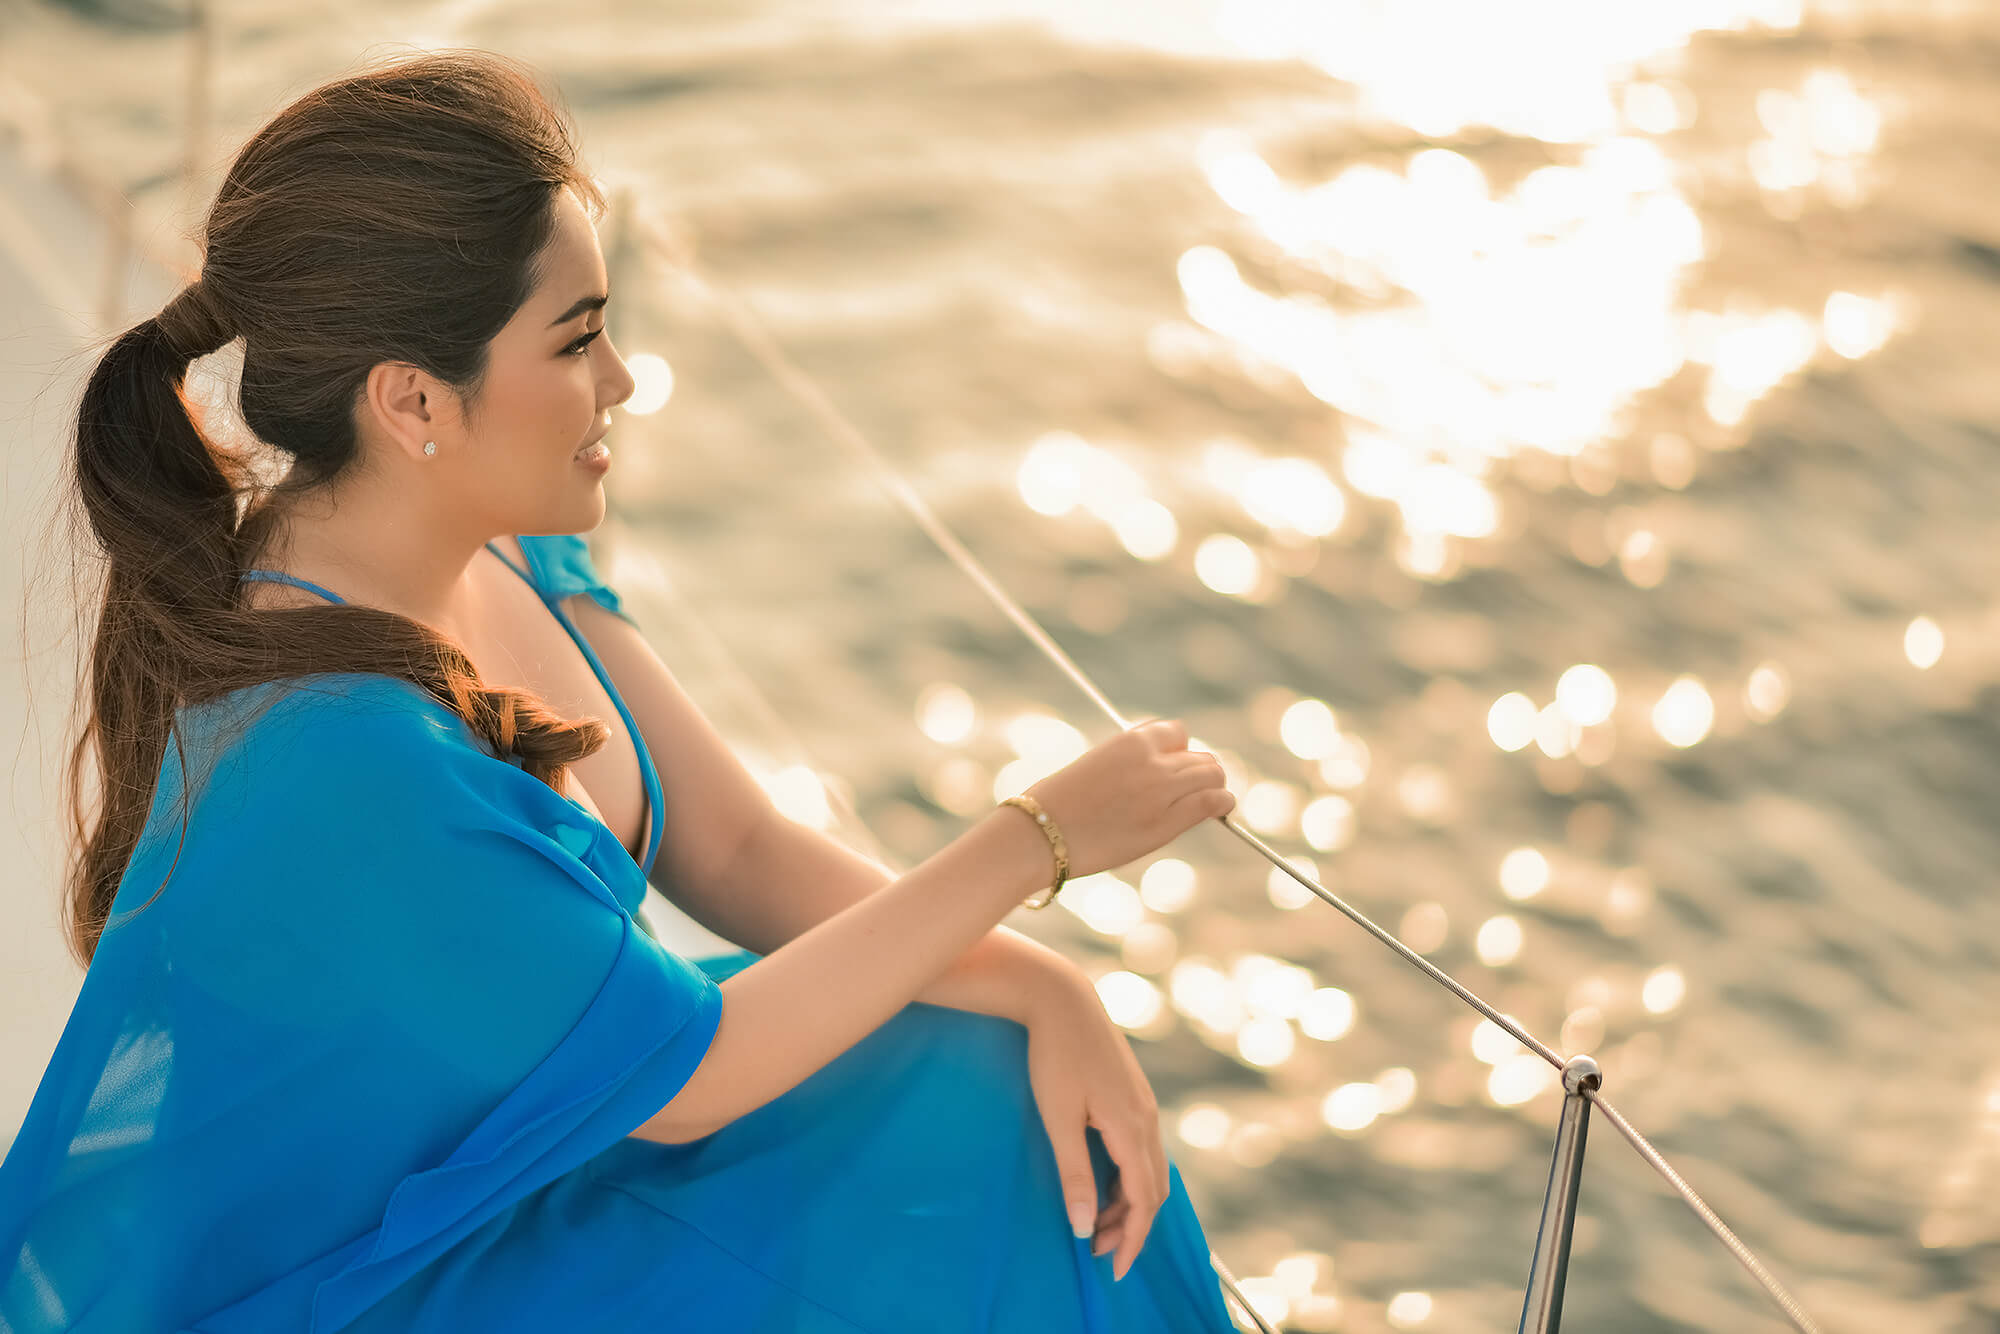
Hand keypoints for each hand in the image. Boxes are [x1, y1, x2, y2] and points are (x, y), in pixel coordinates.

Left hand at [1021, 970, 1170, 1282]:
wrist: (1062, 998)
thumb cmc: (1054, 1056)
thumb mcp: (1058, 1119)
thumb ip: (1073, 1174)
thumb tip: (1085, 1226)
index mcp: (1132, 1127)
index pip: (1144, 1200)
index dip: (1132, 1239)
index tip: (1113, 1269)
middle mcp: (1147, 1119)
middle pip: (1153, 1189)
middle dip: (1132, 1226)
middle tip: (1099, 1252)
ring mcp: (1144, 1105)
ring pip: (1150, 1170)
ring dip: (1130, 1202)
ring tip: (1097, 1224)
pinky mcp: (1134, 1096)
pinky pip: (1142, 1150)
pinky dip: (1129, 1177)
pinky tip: (1104, 1184)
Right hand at [1027, 717, 1233, 879]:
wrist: (1039, 834)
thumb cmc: (1055, 804)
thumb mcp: (1094, 766)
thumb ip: (1129, 763)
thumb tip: (1153, 769)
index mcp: (1130, 742)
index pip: (1177, 733)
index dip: (1179, 751)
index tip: (1174, 767)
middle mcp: (1151, 762)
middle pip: (1199, 756)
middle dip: (1198, 771)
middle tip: (1190, 791)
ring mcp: (1161, 792)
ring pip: (1212, 776)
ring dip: (1214, 787)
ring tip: (1212, 802)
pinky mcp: (1165, 824)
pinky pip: (1212, 803)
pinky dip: (1222, 804)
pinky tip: (1221, 811)